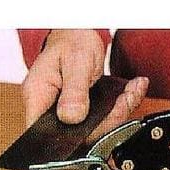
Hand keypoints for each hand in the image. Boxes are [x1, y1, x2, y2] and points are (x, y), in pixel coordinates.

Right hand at [22, 29, 148, 138]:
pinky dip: (120, 107)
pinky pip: (102, 121)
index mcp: (37, 98)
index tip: (106, 117)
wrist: (77, 33)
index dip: (78, 135)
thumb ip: (74, 90)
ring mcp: (65, 115)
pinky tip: (131, 91)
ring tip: (133, 90)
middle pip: (78, 136)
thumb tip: (71, 117)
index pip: (48, 134)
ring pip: (94, 130)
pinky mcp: (80, 115)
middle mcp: (48, 111)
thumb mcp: (76, 61)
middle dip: (109, 119)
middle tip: (127, 97)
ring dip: (119, 112)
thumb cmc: (71, 42)